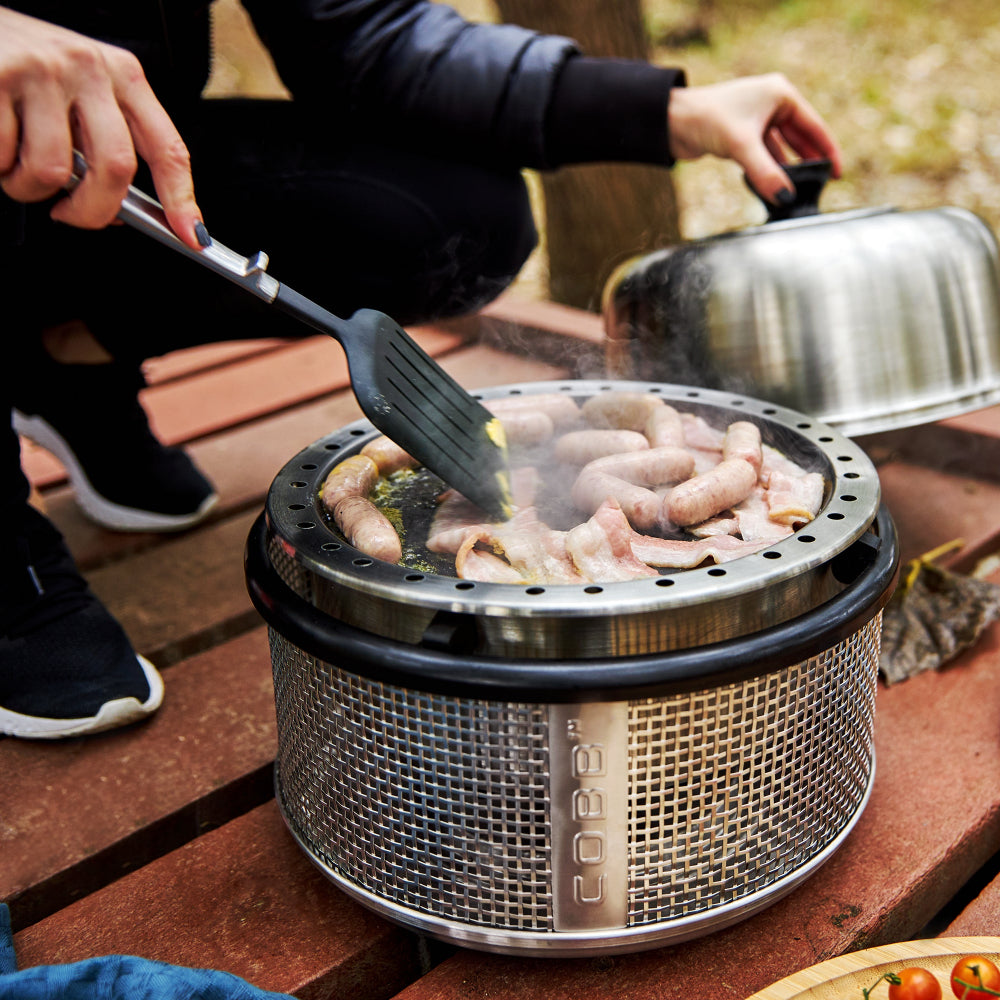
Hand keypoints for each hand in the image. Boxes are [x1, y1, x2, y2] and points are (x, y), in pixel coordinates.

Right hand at [0, 7, 204, 248]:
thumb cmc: (25, 65)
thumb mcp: (80, 92)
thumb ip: (104, 141)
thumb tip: (121, 212)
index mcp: (123, 75)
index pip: (168, 149)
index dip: (183, 201)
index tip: (192, 238)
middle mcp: (90, 68)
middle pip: (115, 170)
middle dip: (91, 212)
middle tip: (68, 214)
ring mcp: (43, 71)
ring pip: (50, 172)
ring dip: (27, 188)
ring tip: (15, 166)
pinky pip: (4, 156)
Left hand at [667, 72, 842, 204]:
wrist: (670, 121)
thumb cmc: (706, 119)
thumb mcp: (742, 147)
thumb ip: (765, 173)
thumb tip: (786, 198)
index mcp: (780, 94)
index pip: (813, 126)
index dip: (827, 151)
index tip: (837, 174)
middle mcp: (771, 104)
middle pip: (799, 138)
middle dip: (809, 162)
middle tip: (822, 186)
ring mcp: (756, 120)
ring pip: (780, 149)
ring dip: (787, 169)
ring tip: (800, 191)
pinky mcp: (741, 136)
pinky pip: (763, 156)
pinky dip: (769, 170)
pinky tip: (774, 187)